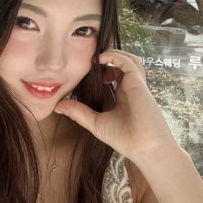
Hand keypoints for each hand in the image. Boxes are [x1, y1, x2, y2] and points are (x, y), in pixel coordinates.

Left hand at [54, 49, 176, 161]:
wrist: (144, 148)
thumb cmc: (125, 138)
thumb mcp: (96, 123)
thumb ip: (79, 113)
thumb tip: (58, 106)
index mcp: (124, 95)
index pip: (116, 74)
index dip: (104, 69)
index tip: (88, 70)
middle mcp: (131, 87)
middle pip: (124, 64)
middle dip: (109, 58)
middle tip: (91, 61)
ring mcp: (136, 84)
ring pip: (130, 59)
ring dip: (114, 54)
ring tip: (97, 58)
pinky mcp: (138, 83)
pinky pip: (129, 62)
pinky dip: (115, 57)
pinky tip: (100, 60)